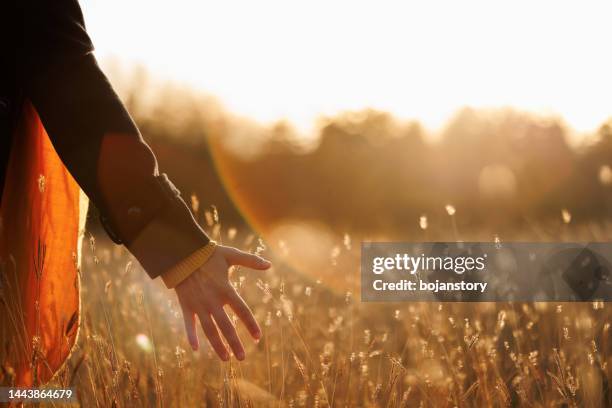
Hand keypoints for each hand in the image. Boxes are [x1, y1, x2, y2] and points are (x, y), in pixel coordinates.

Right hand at [175, 245, 270, 360]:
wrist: (181, 253)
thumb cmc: (208, 254)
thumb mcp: (230, 255)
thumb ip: (250, 261)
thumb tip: (269, 265)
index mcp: (225, 289)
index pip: (242, 311)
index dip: (251, 325)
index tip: (257, 338)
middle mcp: (212, 301)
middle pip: (226, 327)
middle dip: (235, 343)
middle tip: (242, 358)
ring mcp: (198, 305)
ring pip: (209, 330)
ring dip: (217, 345)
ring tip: (226, 359)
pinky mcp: (186, 305)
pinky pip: (188, 324)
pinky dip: (191, 336)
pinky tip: (196, 349)